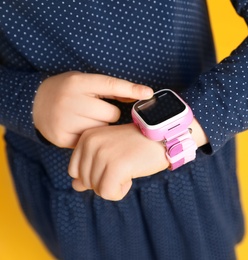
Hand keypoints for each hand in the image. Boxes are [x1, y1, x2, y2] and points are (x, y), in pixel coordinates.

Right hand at [33, 71, 152, 147]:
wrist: (35, 103)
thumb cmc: (69, 92)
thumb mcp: (85, 82)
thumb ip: (110, 89)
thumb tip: (139, 95)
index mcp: (78, 82)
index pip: (110, 85)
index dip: (131, 89)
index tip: (148, 92)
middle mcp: (70, 100)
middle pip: (111, 113)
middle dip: (108, 114)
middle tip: (94, 110)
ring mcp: (65, 120)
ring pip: (103, 129)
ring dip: (100, 127)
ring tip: (85, 119)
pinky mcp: (62, 137)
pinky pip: (91, 142)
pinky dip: (90, 138)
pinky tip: (80, 129)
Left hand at [68, 124, 169, 200]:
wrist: (164, 136)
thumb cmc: (138, 145)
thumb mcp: (111, 152)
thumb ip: (90, 167)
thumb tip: (75, 186)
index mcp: (87, 137)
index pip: (74, 172)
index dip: (95, 175)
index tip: (115, 162)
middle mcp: (91, 143)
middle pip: (85, 182)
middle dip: (105, 181)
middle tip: (125, 164)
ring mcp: (103, 154)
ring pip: (97, 189)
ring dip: (115, 186)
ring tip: (130, 167)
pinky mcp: (116, 166)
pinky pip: (109, 193)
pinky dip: (121, 191)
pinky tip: (131, 176)